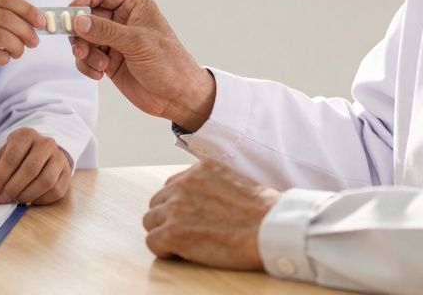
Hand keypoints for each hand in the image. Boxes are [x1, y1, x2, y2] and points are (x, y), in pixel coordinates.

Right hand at [0, 0, 43, 121]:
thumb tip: (32, 19)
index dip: (27, 8)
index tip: (42, 20)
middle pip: (6, 16)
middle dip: (27, 30)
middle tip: (34, 42)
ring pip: (1, 36)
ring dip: (18, 46)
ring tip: (19, 53)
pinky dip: (5, 57)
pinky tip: (4, 59)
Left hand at [0, 127, 72, 204]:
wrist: (40, 154)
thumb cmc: (16, 158)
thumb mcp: (1, 158)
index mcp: (25, 135)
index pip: (11, 157)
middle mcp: (45, 143)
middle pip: (30, 169)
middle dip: (12, 189)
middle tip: (1, 201)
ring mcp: (59, 157)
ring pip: (45, 181)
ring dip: (27, 196)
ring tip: (14, 201)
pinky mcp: (67, 173)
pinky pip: (56, 191)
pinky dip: (40, 200)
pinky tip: (29, 201)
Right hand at [68, 0, 215, 130]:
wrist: (178, 97)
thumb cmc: (169, 64)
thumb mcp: (137, 42)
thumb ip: (105, 30)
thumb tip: (78, 21)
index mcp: (134, 6)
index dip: (83, 0)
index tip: (69, 15)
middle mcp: (123, 21)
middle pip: (87, 16)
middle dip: (80, 32)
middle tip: (78, 47)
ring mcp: (115, 41)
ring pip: (84, 38)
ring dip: (84, 52)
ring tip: (98, 65)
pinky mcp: (109, 61)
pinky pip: (87, 57)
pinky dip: (87, 65)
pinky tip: (99, 74)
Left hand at [142, 160, 280, 269]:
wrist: (273, 228)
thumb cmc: (265, 211)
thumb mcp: (237, 181)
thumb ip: (215, 185)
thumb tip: (205, 199)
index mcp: (201, 170)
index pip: (173, 185)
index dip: (179, 205)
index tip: (191, 217)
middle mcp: (184, 184)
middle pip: (157, 202)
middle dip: (168, 218)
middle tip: (187, 232)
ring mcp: (176, 207)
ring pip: (150, 221)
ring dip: (164, 233)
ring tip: (184, 244)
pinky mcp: (173, 232)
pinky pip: (152, 242)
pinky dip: (164, 250)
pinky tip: (181, 253)